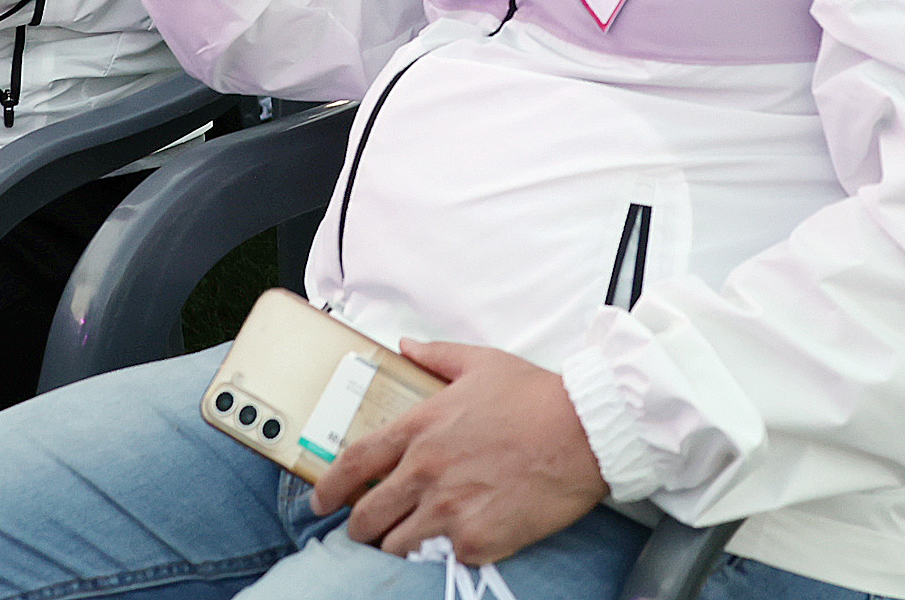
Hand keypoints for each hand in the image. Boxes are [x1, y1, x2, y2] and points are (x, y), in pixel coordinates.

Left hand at [308, 340, 607, 565]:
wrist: (584, 431)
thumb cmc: (536, 396)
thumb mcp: (481, 363)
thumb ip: (436, 355)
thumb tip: (406, 346)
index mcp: (420, 429)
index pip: (353, 464)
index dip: (328, 488)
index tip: (320, 502)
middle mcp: (425, 471)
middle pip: (367, 516)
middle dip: (361, 527)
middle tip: (370, 529)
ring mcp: (448, 509)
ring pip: (396, 545)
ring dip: (400, 544)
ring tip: (414, 538)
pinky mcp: (475, 540)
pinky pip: (443, 558)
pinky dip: (447, 553)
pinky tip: (460, 540)